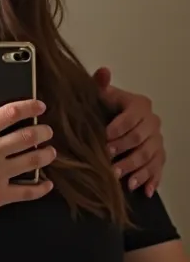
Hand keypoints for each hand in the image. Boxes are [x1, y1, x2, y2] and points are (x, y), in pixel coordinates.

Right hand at [0, 93, 55, 239]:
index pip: (9, 113)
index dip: (29, 107)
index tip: (38, 107)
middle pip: (28, 136)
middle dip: (43, 131)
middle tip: (47, 131)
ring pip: (33, 160)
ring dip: (46, 154)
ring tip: (50, 152)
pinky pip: (28, 191)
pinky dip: (41, 187)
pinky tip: (46, 184)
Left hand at [92, 67, 164, 196]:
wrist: (118, 117)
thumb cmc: (107, 108)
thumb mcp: (102, 96)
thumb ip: (101, 85)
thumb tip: (103, 71)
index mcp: (139, 105)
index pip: (130, 119)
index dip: (117, 131)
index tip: (103, 141)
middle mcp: (152, 122)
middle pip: (141, 140)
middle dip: (125, 153)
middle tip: (110, 165)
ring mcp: (157, 140)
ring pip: (150, 156)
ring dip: (137, 170)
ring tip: (124, 182)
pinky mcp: (159, 155)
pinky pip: (159, 168)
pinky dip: (152, 180)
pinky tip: (145, 191)